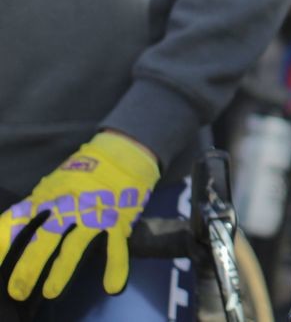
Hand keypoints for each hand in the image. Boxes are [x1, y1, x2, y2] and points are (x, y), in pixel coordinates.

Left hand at [0, 132, 159, 300]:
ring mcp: (95, 213)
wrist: (125, 151)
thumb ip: (38, 203)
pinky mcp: (119, 218)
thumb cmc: (87, 168)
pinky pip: (117, 245)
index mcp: (50, 195)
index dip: (6, 239)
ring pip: (76, 243)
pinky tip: (112, 287)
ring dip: (63, 269)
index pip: (21, 219)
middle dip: (30, 263)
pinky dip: (116, 266)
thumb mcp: (57, 181)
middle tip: (18, 289)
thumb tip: (12, 227)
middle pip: (45, 235)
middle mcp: (70, 204)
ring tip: (50, 293)